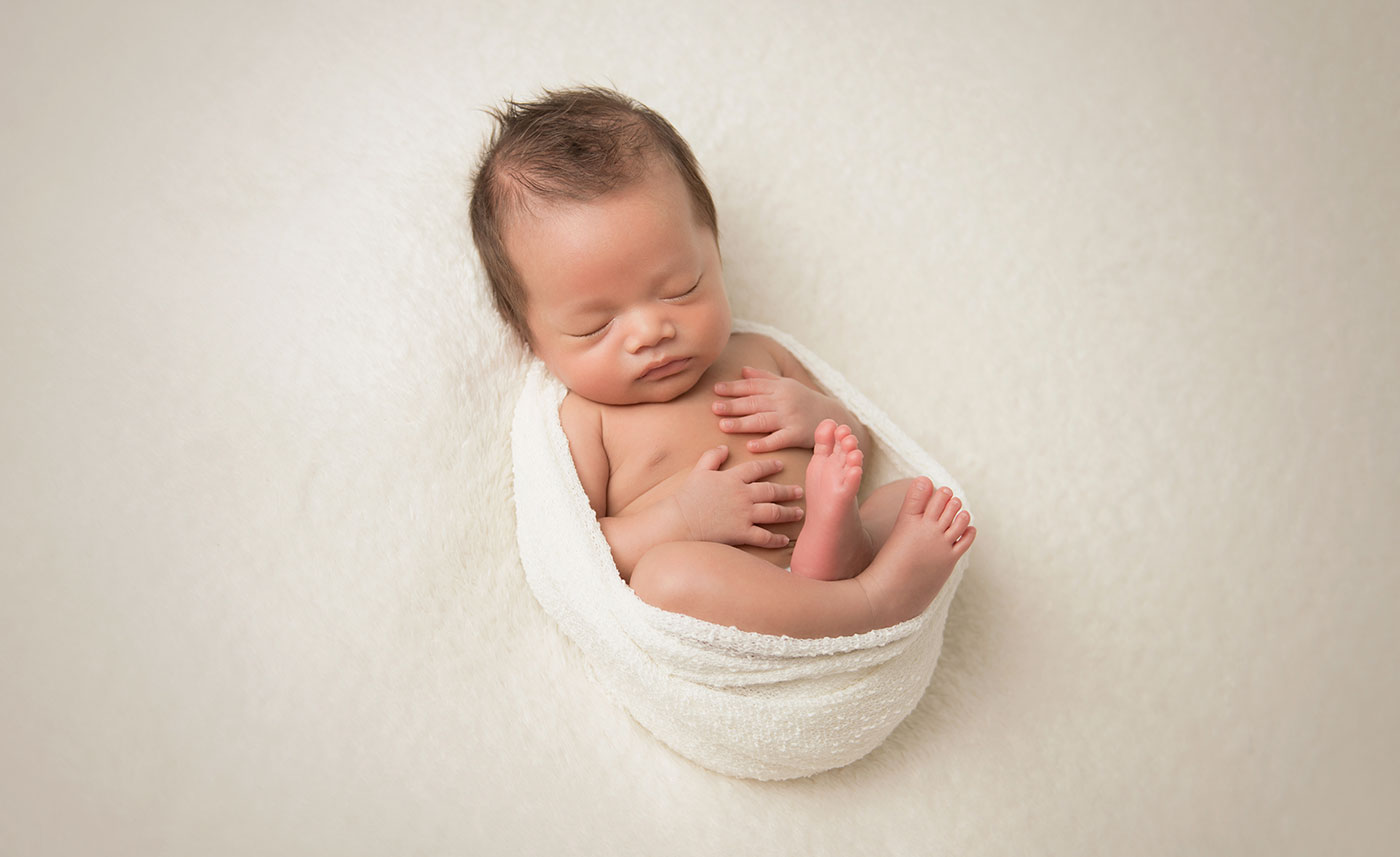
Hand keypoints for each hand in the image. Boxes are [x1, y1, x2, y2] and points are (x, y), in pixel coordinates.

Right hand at [669, 445, 804, 547]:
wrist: (680, 520)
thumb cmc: (687, 496)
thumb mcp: (699, 471)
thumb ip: (712, 457)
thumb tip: (724, 447)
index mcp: (733, 478)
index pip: (757, 469)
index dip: (770, 466)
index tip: (781, 466)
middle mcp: (743, 495)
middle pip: (771, 491)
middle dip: (787, 491)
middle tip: (799, 491)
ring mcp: (744, 514)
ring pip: (774, 512)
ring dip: (788, 512)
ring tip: (799, 512)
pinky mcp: (742, 533)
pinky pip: (764, 536)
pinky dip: (776, 539)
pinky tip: (784, 540)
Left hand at [712, 366, 830, 452]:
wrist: (833, 417)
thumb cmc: (805, 400)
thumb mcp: (787, 385)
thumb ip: (764, 377)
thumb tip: (742, 370)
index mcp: (779, 388)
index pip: (753, 386)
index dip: (734, 387)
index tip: (716, 389)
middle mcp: (784, 401)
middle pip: (754, 402)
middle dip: (733, 405)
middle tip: (714, 408)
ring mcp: (791, 417)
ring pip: (762, 420)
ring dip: (742, 423)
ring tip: (723, 426)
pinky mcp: (797, 435)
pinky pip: (779, 439)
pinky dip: (765, 443)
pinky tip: (750, 446)